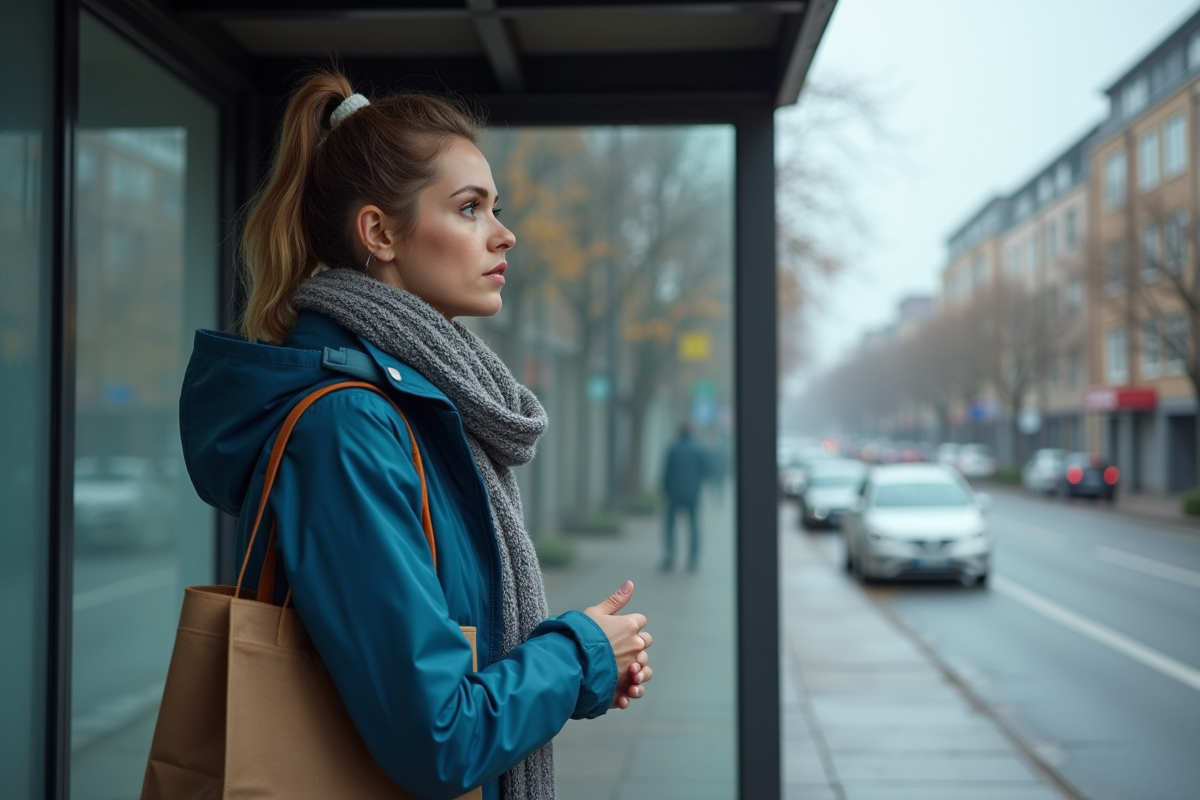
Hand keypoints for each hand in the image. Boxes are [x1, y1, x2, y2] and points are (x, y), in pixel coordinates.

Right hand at [583, 580, 651, 708]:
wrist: (570, 660)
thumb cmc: (580, 635)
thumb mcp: (595, 613)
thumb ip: (615, 600)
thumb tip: (630, 583)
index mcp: (630, 625)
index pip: (640, 621)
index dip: (629, 624)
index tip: (616, 629)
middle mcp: (635, 644)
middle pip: (645, 641)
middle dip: (635, 643)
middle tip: (616, 647)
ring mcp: (632, 664)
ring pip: (644, 664)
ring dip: (635, 665)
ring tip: (617, 665)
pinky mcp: (626, 683)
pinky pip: (637, 685)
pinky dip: (631, 685)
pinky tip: (619, 683)